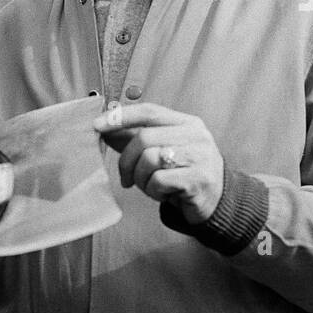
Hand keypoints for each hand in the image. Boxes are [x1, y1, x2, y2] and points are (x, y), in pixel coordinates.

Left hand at [93, 102, 224, 222]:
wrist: (215, 201)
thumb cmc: (182, 173)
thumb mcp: (161, 151)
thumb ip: (134, 138)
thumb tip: (103, 128)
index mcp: (186, 122)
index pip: (149, 111)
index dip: (120, 117)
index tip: (96, 126)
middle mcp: (196, 135)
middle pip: (144, 138)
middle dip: (126, 161)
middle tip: (126, 178)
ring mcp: (200, 156)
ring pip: (149, 159)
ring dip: (141, 179)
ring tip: (151, 186)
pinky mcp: (199, 179)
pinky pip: (159, 181)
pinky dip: (153, 191)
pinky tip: (163, 194)